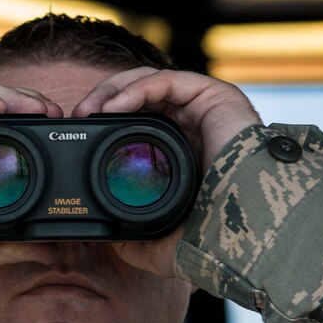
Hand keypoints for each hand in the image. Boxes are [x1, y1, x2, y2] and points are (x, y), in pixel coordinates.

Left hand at [72, 68, 261, 276]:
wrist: (245, 231)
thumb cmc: (211, 238)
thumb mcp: (160, 242)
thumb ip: (134, 239)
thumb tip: (106, 241)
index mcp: (180, 150)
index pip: (138, 121)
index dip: (106, 121)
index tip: (78, 135)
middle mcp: (192, 125)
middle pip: (139, 95)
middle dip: (104, 100)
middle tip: (79, 116)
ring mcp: (204, 109)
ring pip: (150, 81)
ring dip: (114, 90)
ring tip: (90, 110)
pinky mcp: (215, 95)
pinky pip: (168, 80)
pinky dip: (136, 88)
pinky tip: (114, 106)